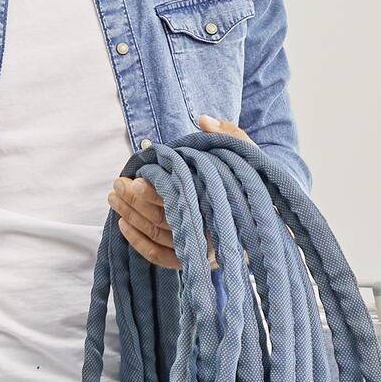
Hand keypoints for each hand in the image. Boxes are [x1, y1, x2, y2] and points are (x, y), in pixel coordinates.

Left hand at [108, 116, 249, 269]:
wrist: (267, 215)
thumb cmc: (250, 181)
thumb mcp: (245, 153)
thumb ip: (228, 135)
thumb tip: (203, 120)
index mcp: (218, 203)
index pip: (178, 197)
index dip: (153, 189)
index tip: (135, 177)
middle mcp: (210, 230)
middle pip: (161, 217)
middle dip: (134, 200)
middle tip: (117, 183)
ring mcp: (201, 248)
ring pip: (157, 235)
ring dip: (130, 216)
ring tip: (114, 197)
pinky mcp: (194, 260)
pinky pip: (160, 256)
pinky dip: (138, 242)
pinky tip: (123, 224)